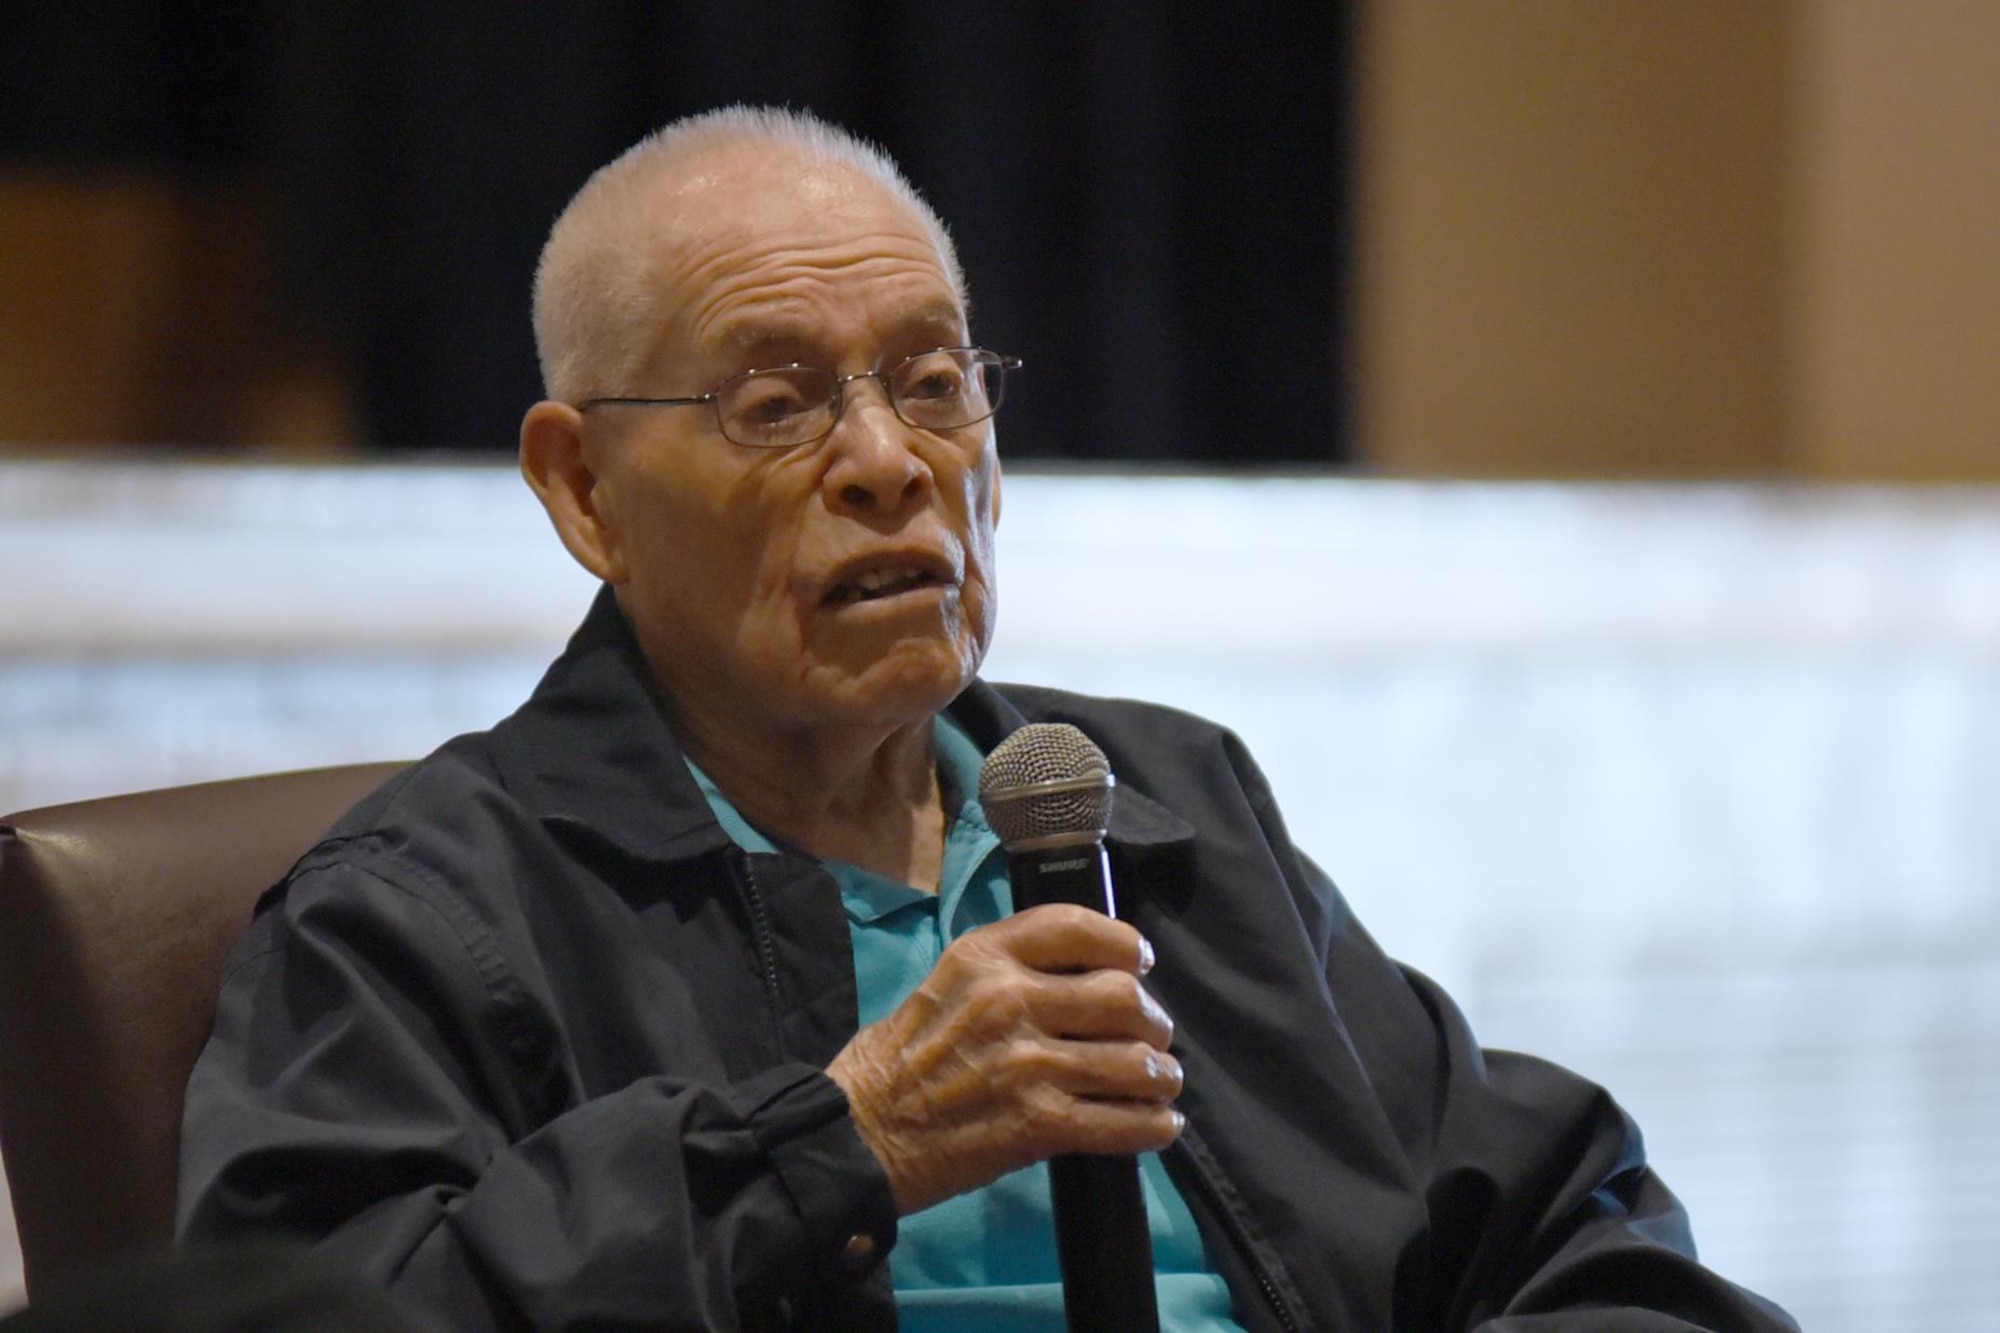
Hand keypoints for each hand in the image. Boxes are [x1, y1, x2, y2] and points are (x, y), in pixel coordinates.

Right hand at [825, 903, 1183, 1215]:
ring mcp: (1028, 1064)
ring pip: (1135, 1061)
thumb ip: (1007, 973)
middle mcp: (1011, 1000)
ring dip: (1161, 1075)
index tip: (1139, 964)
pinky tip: (1159, 1125)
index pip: (1077, 927)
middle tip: (1152, 1037)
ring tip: (1161, 1083)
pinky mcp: (1038, 1125)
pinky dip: (1154, 1126)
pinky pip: (1124, 1123)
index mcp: (984, 958)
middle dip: (1151, 1020)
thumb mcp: (944, 985)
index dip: (1124, 944)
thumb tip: (1081, 978)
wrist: (857, 1136)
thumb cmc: (896, 1061)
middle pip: (1122, 995)